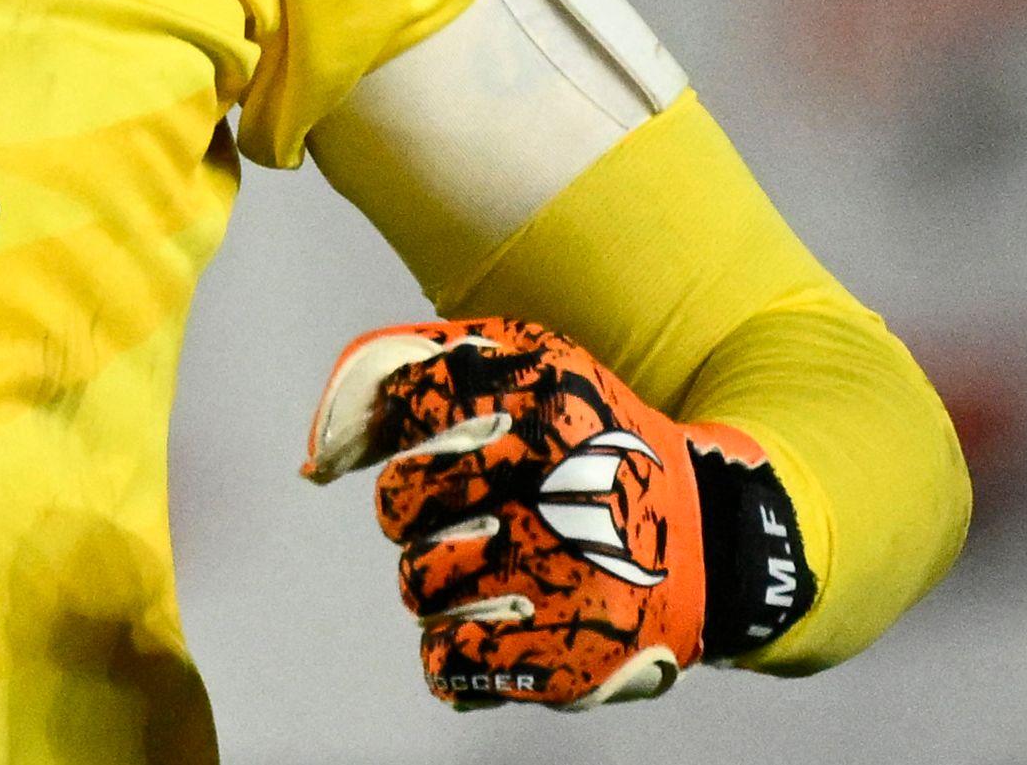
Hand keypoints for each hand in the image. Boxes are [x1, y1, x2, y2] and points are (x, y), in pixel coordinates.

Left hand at [303, 317, 811, 709]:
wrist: (710, 543)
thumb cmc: (588, 444)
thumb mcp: (527, 365)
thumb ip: (408, 368)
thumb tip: (316, 461)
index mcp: (546, 403)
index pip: (409, 403)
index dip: (410, 427)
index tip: (449, 441)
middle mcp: (555, 491)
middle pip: (397, 505)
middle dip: (417, 507)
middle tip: (477, 507)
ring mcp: (562, 583)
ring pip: (416, 583)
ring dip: (440, 575)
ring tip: (501, 562)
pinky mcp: (567, 661)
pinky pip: (444, 661)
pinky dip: (455, 647)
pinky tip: (501, 619)